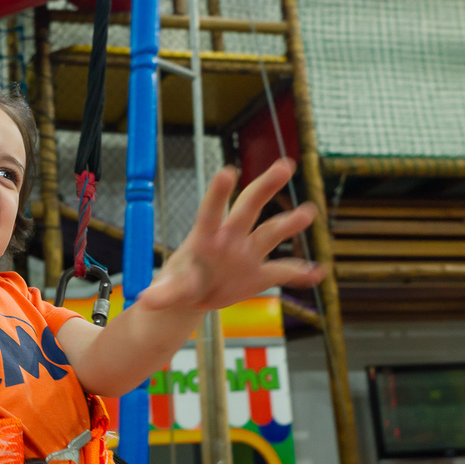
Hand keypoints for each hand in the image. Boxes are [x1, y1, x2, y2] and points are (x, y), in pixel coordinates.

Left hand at [138, 158, 323, 312]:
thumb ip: (163, 292)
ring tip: (308, 212)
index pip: (211, 210)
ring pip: (271, 232)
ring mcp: (248, 254)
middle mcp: (231, 238)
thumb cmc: (179, 284)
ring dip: (289, 223)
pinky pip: (283, 271)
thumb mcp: (170, 289)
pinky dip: (301, 273)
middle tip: (284, 165)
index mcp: (206, 237)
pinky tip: (318, 272)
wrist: (194, 297)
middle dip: (265, 186)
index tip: (227, 171)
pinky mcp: (260, 274)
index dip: (219, 193)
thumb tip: (146, 299)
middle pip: (249, 207)